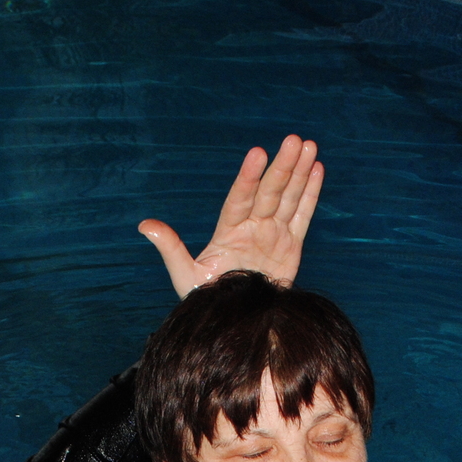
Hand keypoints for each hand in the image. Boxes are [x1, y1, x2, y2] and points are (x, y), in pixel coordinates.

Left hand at [139, 135, 324, 297]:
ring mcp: (272, 234)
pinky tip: (316, 169)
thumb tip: (145, 225)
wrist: (238, 321)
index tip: (258, 154)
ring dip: (299, 172)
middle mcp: (251, 227)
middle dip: (282, 167)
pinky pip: (302, 216)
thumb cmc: (210, 300)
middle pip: (269, 192)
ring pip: (288, 198)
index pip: (239, 199)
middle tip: (293, 140)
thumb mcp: (186, 277)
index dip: (248, 177)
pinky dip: (310, 194)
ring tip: (308, 145)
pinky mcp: (291, 246)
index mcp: (228, 232)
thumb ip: (171, 249)